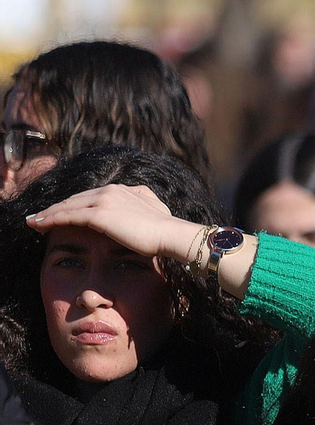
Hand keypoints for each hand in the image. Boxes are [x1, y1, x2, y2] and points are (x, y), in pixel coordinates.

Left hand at [27, 184, 197, 263]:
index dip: (73, 204)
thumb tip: (141, 199)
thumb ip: (143, 200)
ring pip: (67, 206)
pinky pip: (68, 216)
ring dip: (47, 213)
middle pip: (75, 199)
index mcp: (122, 189)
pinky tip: (39, 225)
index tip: (61, 212)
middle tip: (39, 216)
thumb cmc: (167, 228)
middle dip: (55, 208)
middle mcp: (109, 190)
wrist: (171, 234)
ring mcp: (103, 200)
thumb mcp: (155, 208)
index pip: (90, 196)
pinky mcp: (98, 214)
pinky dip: (51, 219)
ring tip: (33, 221)